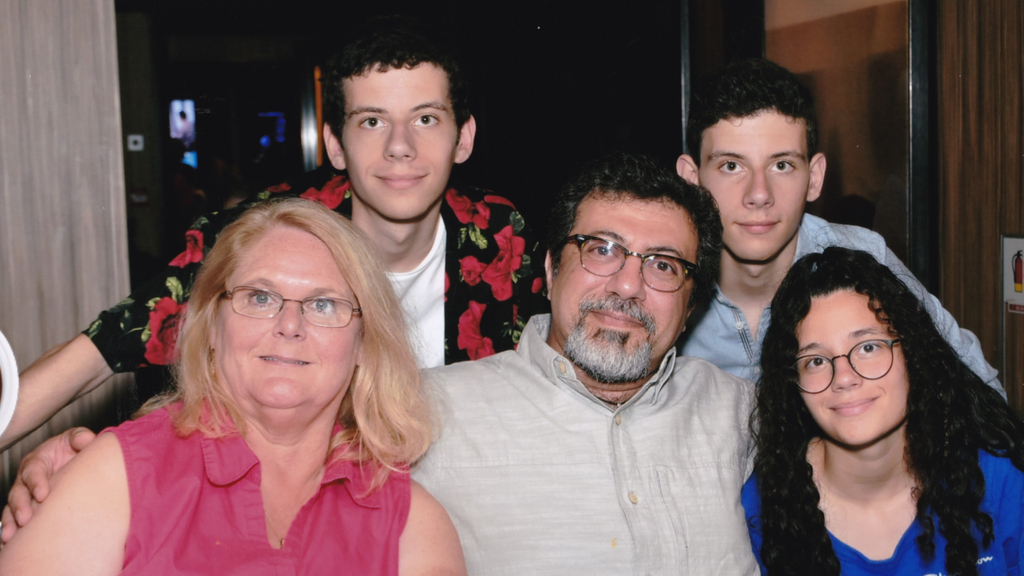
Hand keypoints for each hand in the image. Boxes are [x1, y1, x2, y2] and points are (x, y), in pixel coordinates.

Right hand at [1, 427, 95, 542]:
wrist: (72, 459)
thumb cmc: (72, 448)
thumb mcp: (76, 438)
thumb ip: (79, 437)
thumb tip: (86, 440)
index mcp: (37, 460)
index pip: (33, 470)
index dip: (36, 482)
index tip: (43, 494)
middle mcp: (26, 478)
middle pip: (18, 492)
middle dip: (21, 506)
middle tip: (26, 519)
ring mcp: (24, 494)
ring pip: (12, 508)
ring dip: (11, 521)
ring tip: (11, 535)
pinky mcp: (26, 507)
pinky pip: (13, 519)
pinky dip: (11, 529)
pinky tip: (9, 542)